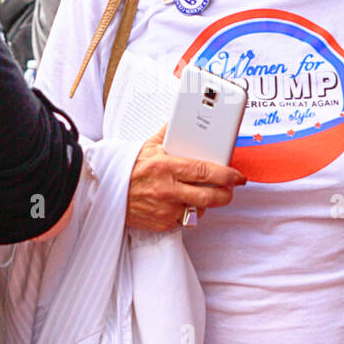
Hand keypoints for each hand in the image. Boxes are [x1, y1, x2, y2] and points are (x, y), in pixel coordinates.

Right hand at [126, 125, 245, 231]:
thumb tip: (182, 119)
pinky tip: (182, 204)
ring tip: (202, 195)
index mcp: (166, 167)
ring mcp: (165, 210)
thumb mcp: (148, 146)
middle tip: (230, 189)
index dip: (226, 175)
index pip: (205, 171)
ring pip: (199, 211)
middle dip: (225, 194)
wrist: (105, 192)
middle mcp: (167, 190)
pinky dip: (187, 213)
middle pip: (209, 196)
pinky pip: (184, 221)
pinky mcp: (161, 224)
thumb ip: (169, 133)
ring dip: (205, 204)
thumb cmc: (127, 168)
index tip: (238, 176)